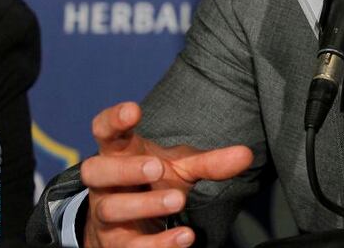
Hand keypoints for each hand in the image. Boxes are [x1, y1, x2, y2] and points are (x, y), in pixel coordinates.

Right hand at [80, 102, 252, 247]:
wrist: (133, 225)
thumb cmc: (154, 183)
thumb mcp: (181, 168)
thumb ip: (210, 162)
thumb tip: (247, 155)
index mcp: (119, 154)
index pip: (105, 131)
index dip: (113, 120)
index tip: (133, 110)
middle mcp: (105, 183)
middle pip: (97, 171)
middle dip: (125, 169)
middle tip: (156, 167)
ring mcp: (105, 214)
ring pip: (110, 210)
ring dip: (144, 205)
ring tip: (178, 201)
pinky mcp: (114, 245)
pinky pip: (128, 247)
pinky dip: (157, 244)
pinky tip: (184, 238)